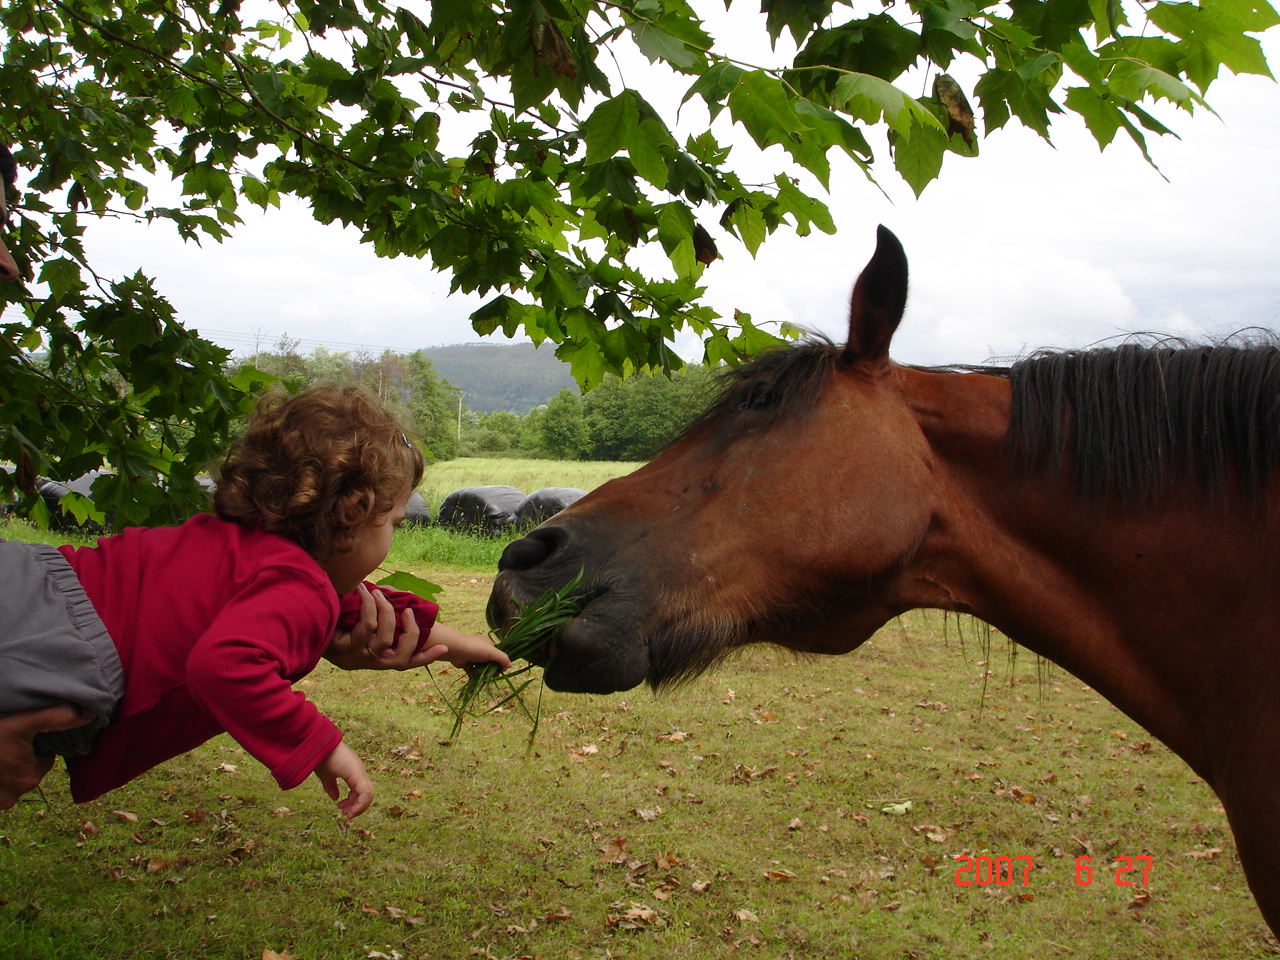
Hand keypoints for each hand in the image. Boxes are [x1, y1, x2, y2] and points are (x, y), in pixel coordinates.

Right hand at [0, 704, 92, 809]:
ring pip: (10, 779)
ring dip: (5, 767)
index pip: (44, 759)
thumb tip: (91, 715)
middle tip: (4, 742)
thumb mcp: (24, 721)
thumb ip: (58, 717)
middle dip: (20, 756)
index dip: (34, 744)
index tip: (20, 735)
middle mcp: (14, 795)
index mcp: (29, 777)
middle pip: (27, 770)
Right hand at [312, 741, 373, 818]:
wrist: (319, 746)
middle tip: (346, 814)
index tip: (343, 809)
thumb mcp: (327, 776)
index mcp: (354, 772)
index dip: (354, 802)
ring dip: (359, 807)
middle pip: (367, 794)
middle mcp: (360, 772)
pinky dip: (360, 804)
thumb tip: (336, 798)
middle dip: (358, 806)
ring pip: (368, 794)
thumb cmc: (322, 758)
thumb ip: (331, 787)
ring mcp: (360, 772)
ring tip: (347, 813)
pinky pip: (365, 792)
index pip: (361, 791)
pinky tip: (350, 810)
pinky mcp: (357, 774)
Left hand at [325, 583, 443, 670]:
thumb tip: (394, 596)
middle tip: (407, 612)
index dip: (424, 657)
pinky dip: (368, 608)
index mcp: (373, 658)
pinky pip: (366, 628)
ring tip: (379, 594)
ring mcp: (355, 659)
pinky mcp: (343, 651)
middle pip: (400, 657)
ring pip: (384, 639)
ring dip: (385, 613)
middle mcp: (366, 663)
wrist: (295, 625)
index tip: (445, 647)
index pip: (405, 663)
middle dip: (410, 634)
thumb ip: (377, 613)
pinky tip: (363, 593)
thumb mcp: (357, 617)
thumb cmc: (329, 618)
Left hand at [424, 622, 511, 671]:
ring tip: (486, 679)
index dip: (501, 662)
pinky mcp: (467, 664)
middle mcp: (481, 650)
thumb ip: (503, 658)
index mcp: (488, 645)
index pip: (498, 654)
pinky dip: (475, 677)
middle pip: (491, 662)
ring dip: (485, 674)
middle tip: (494, 675)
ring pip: (482, 668)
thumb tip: (511, 665)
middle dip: (493, 669)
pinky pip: (473, 672)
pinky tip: (478, 682)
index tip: (502, 669)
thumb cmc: (475, 648)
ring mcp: (474, 657)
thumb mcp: (492, 652)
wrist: (456, 649)